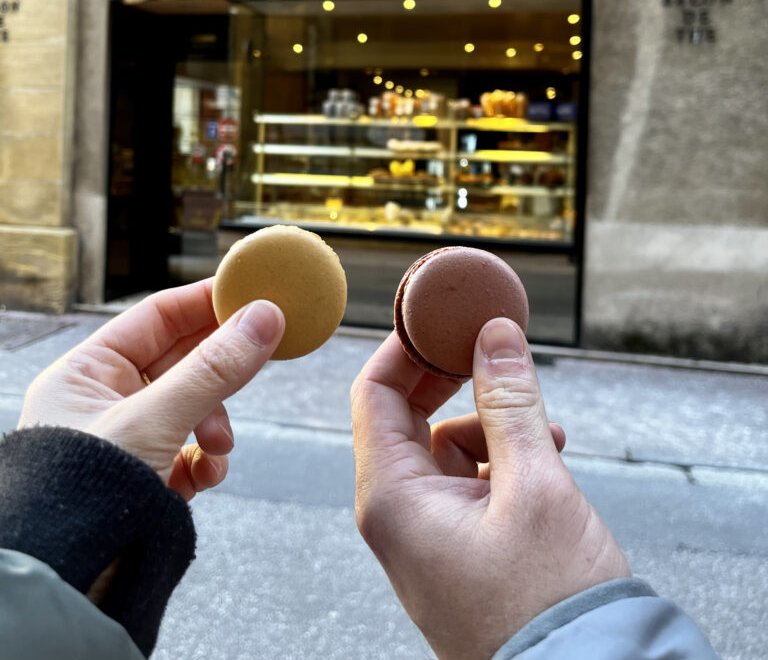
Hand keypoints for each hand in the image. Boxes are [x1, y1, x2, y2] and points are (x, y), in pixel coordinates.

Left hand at [18, 279, 283, 500]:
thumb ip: (213, 368)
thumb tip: (264, 317)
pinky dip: (205, 461)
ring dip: (215, 424)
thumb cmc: (85, 494)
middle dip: (218, 373)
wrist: (69, 584)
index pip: (156, 318)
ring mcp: (126, 441)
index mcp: (86, 372)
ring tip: (217, 445)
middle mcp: (103, 401)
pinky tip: (204, 476)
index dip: (204, 304)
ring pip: (191, 408)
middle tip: (260, 358)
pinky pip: (188, 452)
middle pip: (180, 362)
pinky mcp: (144, 478)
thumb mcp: (154, 420)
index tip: (251, 296)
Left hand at [351, 319, 629, 659]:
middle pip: (408, 415)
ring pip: (445, 445)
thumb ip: (510, 401)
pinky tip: (544, 454)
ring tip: (540, 424)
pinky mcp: (459, 545)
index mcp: (392, 498)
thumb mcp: (533, 484)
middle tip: (490, 347)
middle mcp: (398, 515)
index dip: (406, 347)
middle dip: (454, 378)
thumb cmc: (546, 604)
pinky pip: (469, 478)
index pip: (375, 394)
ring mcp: (428, 533)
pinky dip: (503, 456)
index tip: (440, 316)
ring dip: (492, 421)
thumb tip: (493, 334)